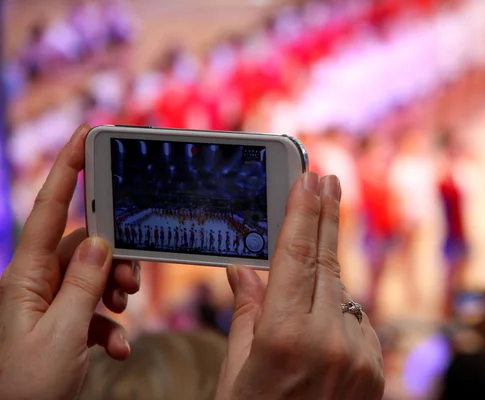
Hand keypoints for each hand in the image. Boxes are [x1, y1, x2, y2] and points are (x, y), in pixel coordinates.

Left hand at [0, 124, 140, 398]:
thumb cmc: (26, 387)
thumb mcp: (61, 334)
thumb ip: (83, 284)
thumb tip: (101, 242)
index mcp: (25, 278)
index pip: (50, 210)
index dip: (68, 168)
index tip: (88, 134)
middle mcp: (37, 284)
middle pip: (85, 247)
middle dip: (115, 258)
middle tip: (130, 282)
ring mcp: (51, 304)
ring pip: (96, 278)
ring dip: (116, 296)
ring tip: (121, 317)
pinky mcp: (64, 324)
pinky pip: (95, 310)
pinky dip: (111, 326)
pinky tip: (116, 349)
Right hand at [216, 173, 384, 398]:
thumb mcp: (236, 368)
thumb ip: (247, 310)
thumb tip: (244, 267)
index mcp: (282, 337)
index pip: (295, 257)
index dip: (303, 212)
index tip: (310, 177)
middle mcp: (327, 341)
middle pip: (326, 261)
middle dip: (326, 217)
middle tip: (328, 179)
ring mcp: (358, 357)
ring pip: (341, 291)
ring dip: (324, 271)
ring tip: (307, 265)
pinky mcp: (376, 370)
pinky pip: (356, 321)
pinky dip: (337, 310)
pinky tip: (320, 320)